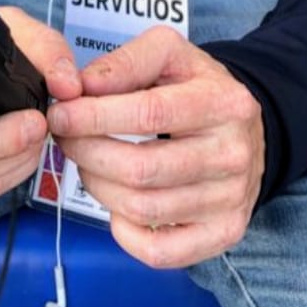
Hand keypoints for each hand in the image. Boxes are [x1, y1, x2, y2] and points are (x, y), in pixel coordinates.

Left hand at [47, 28, 264, 268]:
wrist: (246, 131)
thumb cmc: (198, 89)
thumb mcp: (170, 55)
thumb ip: (126, 63)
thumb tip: (82, 88)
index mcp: (222, 102)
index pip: (148, 114)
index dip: (94, 118)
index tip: (60, 115)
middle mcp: (232, 154)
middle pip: (141, 168)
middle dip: (88, 153)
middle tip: (66, 138)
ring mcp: (230, 200)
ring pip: (143, 209)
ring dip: (98, 187)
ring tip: (88, 163)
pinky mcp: (223, 233)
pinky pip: (160, 252)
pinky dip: (125, 233)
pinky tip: (116, 205)